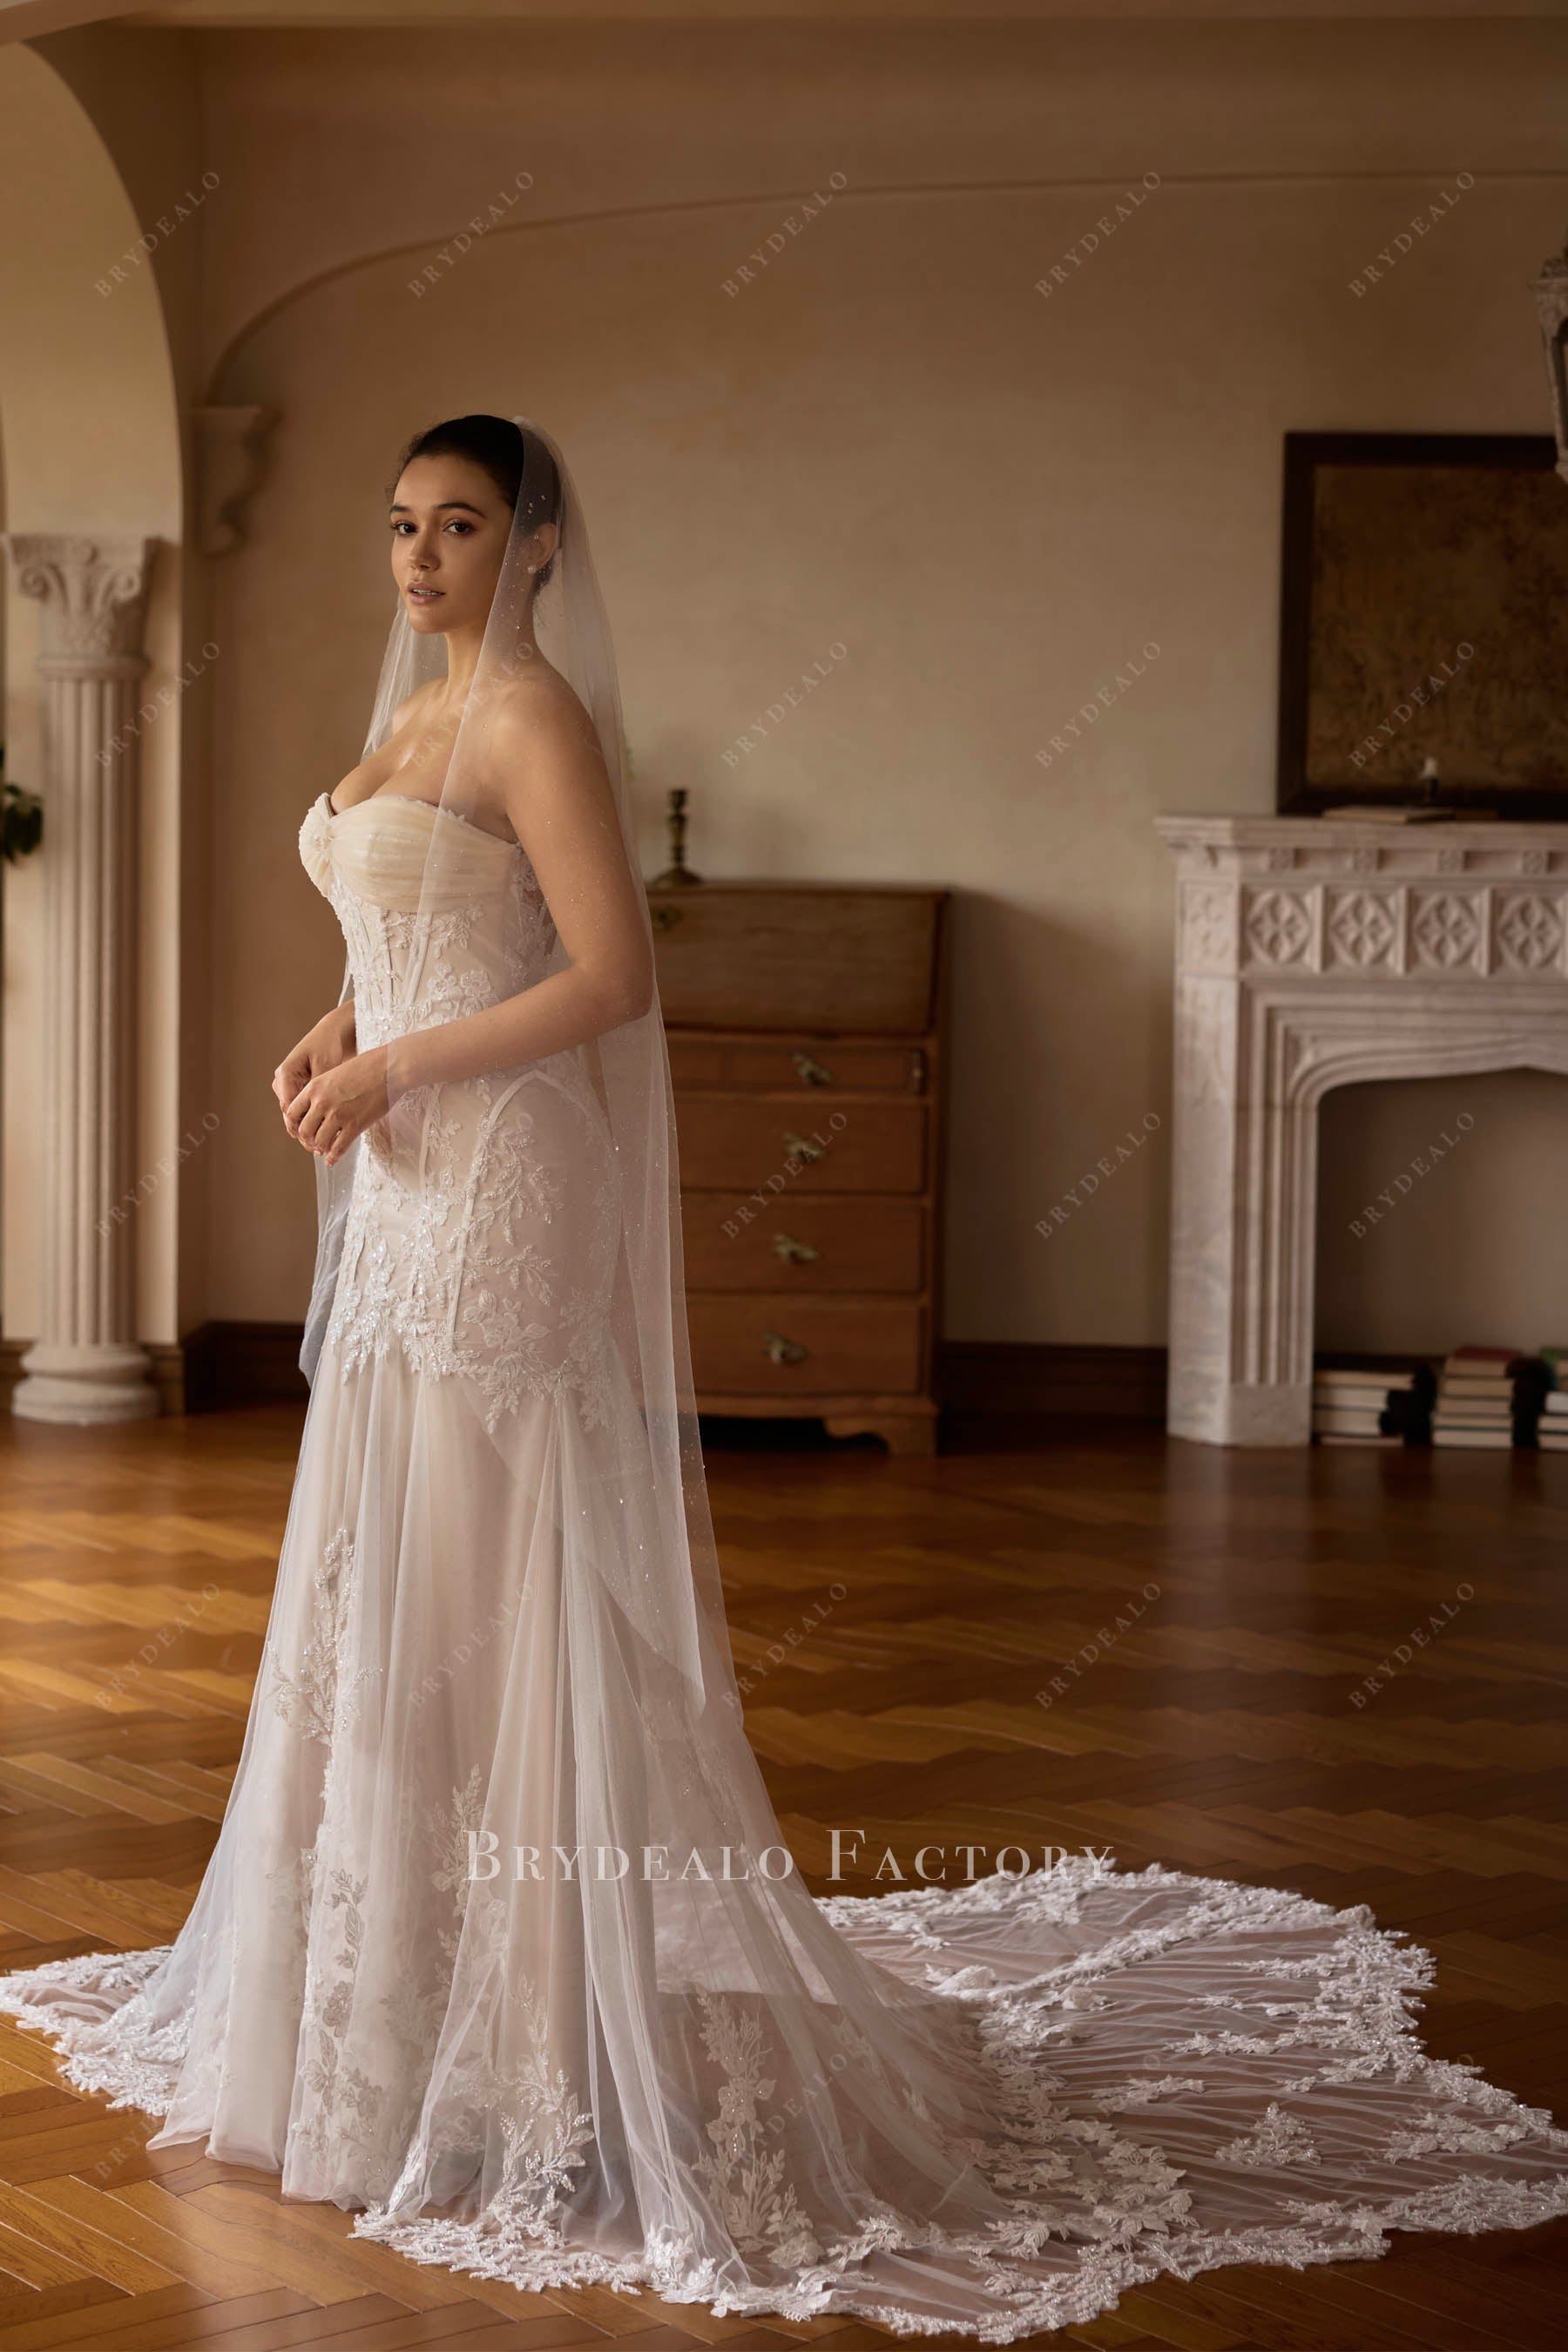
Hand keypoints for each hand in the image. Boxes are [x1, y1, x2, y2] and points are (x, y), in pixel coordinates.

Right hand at [274, 1004, 356, 1139]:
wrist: (339, 1030)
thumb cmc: (332, 1044)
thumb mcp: (327, 1068)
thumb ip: (320, 1092)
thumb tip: (318, 1117)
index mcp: (285, 1074)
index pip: (288, 1109)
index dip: (300, 1128)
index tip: (314, 1142)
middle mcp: (284, 1081)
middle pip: (291, 1115)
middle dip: (304, 1133)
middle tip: (318, 1149)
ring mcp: (292, 1084)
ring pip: (297, 1114)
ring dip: (309, 1129)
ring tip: (322, 1145)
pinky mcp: (302, 1087)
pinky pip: (304, 1108)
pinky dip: (314, 1120)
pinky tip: (327, 1131)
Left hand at [289, 1047, 390, 1166]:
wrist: (389, 1068)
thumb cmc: (366, 1066)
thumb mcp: (335, 1073)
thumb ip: (324, 1089)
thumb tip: (319, 1105)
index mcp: (314, 1088)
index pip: (292, 1112)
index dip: (295, 1124)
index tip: (301, 1128)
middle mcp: (322, 1103)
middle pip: (304, 1131)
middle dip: (307, 1139)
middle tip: (312, 1142)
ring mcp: (338, 1115)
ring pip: (319, 1142)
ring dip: (321, 1148)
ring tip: (324, 1150)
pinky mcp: (355, 1125)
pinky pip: (339, 1148)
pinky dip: (333, 1157)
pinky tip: (332, 1160)